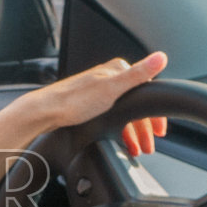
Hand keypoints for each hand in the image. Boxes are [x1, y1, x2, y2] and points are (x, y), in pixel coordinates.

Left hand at [16, 53, 169, 156]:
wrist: (45, 112)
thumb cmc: (75, 100)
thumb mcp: (113, 88)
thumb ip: (138, 74)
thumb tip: (161, 57)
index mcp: (117, 70)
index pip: (146, 92)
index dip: (154, 114)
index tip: (160, 131)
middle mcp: (109, 78)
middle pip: (135, 105)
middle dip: (144, 128)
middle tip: (149, 146)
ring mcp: (99, 90)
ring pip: (124, 113)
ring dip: (132, 133)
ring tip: (136, 149)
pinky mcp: (90, 103)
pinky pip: (112, 118)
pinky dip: (119, 131)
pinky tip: (120, 141)